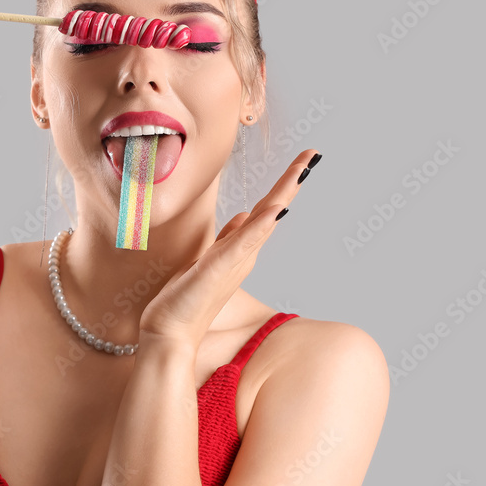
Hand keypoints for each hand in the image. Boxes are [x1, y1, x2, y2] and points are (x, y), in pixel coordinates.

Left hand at [138, 149, 321, 348]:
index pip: (266, 209)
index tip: (302, 160)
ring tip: (301, 170)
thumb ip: (229, 239)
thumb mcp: (209, 259)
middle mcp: (243, 252)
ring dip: (283, 194)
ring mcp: (234, 260)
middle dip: (292, 180)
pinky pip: (243, 243)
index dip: (283, 185)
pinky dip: (261, 226)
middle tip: (313, 153)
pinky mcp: (218, 268)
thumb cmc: (188, 298)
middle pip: (273, 209)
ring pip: (264, 220)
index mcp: (241, 248)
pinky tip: (276, 210)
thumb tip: (243, 214)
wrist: (171, 331)